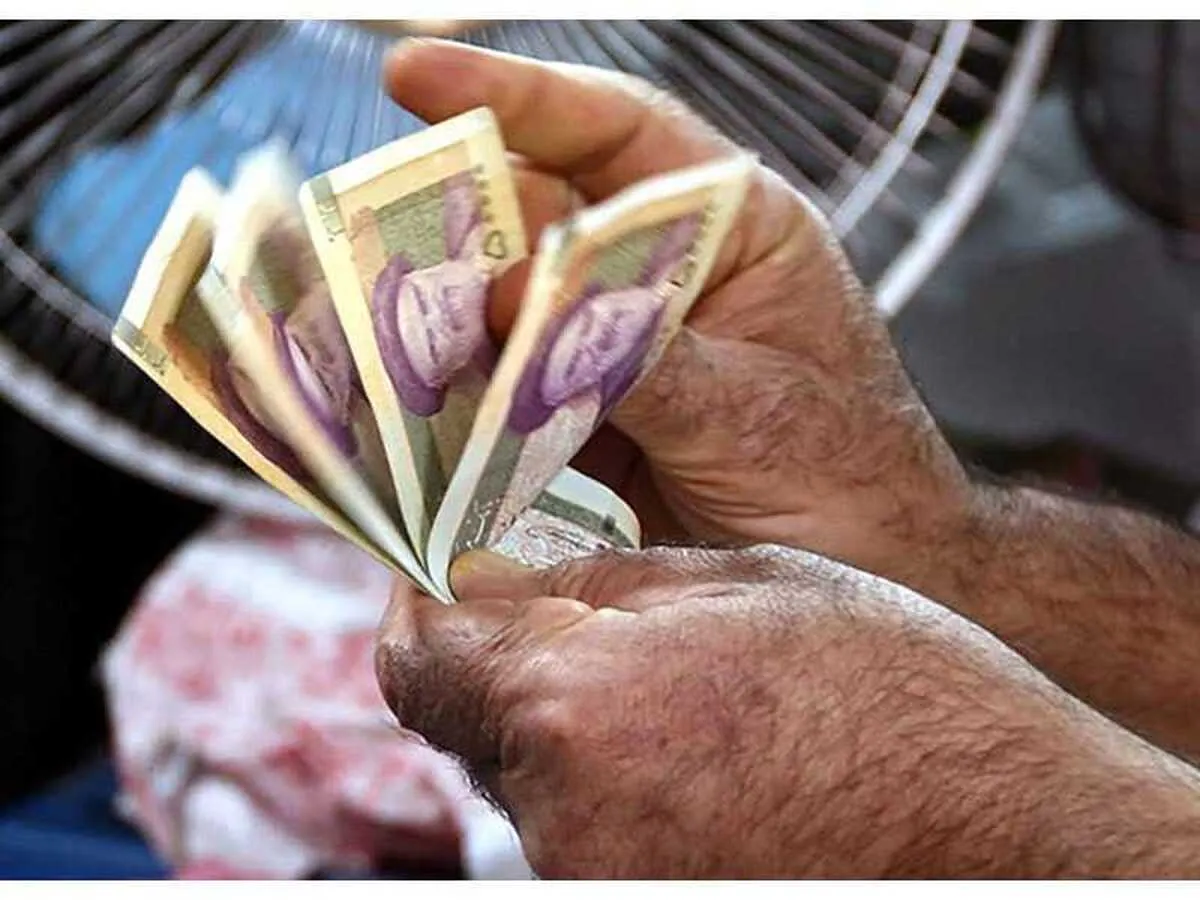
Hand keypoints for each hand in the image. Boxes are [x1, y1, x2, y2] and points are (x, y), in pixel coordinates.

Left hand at [376, 546, 1199, 877]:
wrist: (1011, 833)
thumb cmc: (898, 692)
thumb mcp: (742, 581)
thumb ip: (591, 585)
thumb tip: (487, 577)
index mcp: (577, 704)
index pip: (418, 658)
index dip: (429, 606)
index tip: (456, 576)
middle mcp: (563, 816)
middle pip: (467, 723)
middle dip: (508, 667)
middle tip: (590, 627)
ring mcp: (594, 880)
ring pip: (524, 781)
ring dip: (566, 731)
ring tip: (675, 698)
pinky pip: (578, 833)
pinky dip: (606, 787)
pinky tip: (693, 757)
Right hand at [385, 41, 972, 589]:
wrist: (871, 576)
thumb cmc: (848, 477)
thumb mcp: (750, 408)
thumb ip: (633, 353)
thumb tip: (514, 295)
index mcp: (733, 226)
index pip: (617, 133)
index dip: (514, 95)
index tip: (412, 76)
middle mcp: (668, 272)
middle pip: (536, 217)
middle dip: (449, 226)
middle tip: (360, 240)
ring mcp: (624, 344)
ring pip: (511, 307)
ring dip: (443, 322)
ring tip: (370, 335)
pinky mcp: (594, 415)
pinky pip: (512, 391)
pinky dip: (464, 402)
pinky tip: (415, 410)